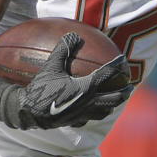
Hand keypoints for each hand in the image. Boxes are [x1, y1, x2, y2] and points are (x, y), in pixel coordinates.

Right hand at [0, 32, 131, 129]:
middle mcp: (88, 103)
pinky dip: (95, 114)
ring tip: (115, 99)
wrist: (27, 112)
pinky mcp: (74, 122)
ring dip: (112, 104)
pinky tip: (92, 111)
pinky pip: (90, 119)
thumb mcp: (51, 66)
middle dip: (124, 92)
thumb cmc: (39, 88)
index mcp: (86, 88)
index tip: (123, 61)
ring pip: (104, 111)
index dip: (117, 67)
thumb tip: (73, 34)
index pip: (107, 75)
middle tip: (129, 86)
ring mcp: (83, 115)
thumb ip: (63, 49)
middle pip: (114, 99)